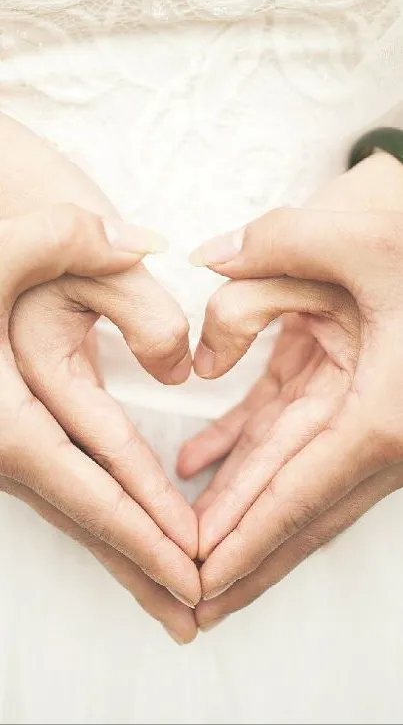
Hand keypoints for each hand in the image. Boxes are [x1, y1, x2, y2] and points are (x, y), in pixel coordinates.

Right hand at [0, 114, 198, 642]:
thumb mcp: (16, 245)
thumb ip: (80, 246)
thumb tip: (164, 299)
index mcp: (5, 415)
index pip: (93, 484)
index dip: (150, 527)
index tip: (198, 563)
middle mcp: (0, 446)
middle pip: (85, 519)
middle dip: (144, 567)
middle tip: (198, 612)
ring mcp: (4, 450)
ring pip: (76, 514)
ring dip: (128, 557)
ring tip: (176, 600)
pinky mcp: (14, 442)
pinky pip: (67, 494)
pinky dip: (106, 524)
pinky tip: (134, 541)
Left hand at [178, 153, 402, 629]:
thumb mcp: (354, 236)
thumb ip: (272, 253)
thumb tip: (208, 284)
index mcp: (383, 412)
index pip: (298, 494)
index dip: (244, 542)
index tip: (201, 584)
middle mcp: (382, 431)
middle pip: (299, 511)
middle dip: (242, 558)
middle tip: (190, 603)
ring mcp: (370, 419)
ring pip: (294, 482)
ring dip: (242, 516)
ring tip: (190, 550)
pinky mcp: (353, 394)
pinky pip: (291, 433)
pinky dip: (244, 450)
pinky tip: (200, 462)